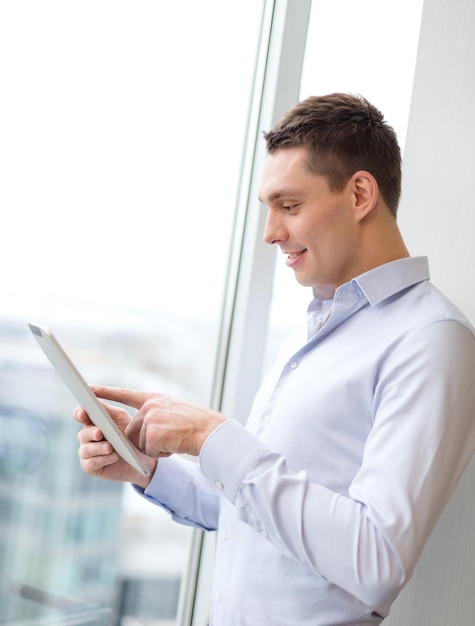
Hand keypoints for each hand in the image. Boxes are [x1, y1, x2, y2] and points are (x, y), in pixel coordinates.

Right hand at [73, 400, 156, 488]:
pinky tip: (114, 456)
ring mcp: (87, 452)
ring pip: (86, 449)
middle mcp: (87, 437)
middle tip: (99, 433)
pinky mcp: (91, 467)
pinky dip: (103, 459)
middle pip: (83, 433)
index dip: (79, 413)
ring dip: (98, 448)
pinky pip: (91, 463)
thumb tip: (93, 393)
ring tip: (110, 447)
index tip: (83, 412)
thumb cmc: (129, 434)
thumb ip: (106, 409)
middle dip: (91, 432)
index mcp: (92, 421)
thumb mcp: (120, 417)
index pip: (80, 415)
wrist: (141, 458)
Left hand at [91, 385, 226, 457]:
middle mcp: (149, 405)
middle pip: (132, 430)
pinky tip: (173, 445)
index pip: (124, 394)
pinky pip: (147, 451)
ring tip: (174, 439)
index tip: (89, 390)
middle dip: (146, 440)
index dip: (106, 392)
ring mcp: (149, 418)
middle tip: (169, 437)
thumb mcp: (175, 411)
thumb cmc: (198, 424)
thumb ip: (156, 413)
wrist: (210, 432)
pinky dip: (160, 453)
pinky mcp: (151, 433)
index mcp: (155, 398)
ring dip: (155, 447)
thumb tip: (142, 428)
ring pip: (138, 442)